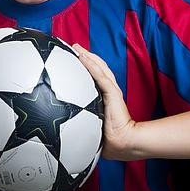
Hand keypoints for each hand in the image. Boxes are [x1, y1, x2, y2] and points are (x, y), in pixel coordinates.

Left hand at [72, 44, 139, 160]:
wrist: (124, 143)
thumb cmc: (110, 140)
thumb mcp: (93, 128)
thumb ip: (84, 123)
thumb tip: (65, 129)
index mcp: (106, 98)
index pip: (96, 78)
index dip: (87, 67)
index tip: (75, 60)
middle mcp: (109, 91)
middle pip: (98, 68)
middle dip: (87, 56)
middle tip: (75, 47)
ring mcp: (111, 91)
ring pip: (99, 68)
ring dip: (88, 56)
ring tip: (77, 47)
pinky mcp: (112, 93)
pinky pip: (100, 75)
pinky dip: (91, 64)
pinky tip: (82, 56)